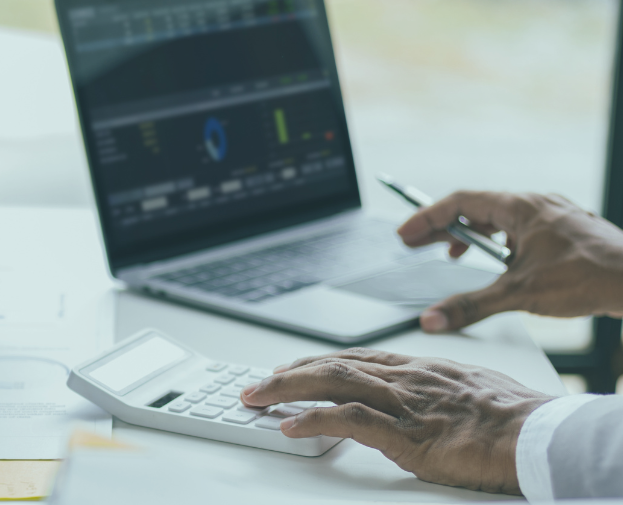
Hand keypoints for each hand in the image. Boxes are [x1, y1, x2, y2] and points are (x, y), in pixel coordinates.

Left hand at [241, 348, 553, 494]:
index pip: (352, 359)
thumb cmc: (510, 416)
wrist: (536, 433)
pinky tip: (290, 426)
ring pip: (331, 384)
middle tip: (256, 386)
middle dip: (288, 375)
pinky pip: (349, 420)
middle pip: (332, 366)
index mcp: (417, 367)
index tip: (288, 369)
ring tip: (257, 399)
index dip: (314, 363)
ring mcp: (401, 403)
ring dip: (287, 391)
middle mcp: (402, 378)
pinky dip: (314, 420)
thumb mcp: (464, 390)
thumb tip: (416, 400)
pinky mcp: (405, 433)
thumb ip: (432, 390)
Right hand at [397, 191, 622, 331]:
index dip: (428, 218)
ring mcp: (555, 217)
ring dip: (473, 235)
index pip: (461, 202)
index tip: (406, 234)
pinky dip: (500, 242)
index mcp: (521, 207)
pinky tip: (500, 263)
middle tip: (417, 243)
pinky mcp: (568, 232)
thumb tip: (432, 320)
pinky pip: (522, 229)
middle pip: (478, 208)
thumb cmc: (589, 277)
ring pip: (502, 219)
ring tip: (454, 255)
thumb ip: (470, 306)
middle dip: (444, 227)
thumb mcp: (518, 293)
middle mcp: (538, 205)